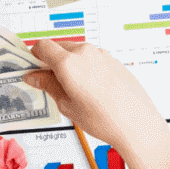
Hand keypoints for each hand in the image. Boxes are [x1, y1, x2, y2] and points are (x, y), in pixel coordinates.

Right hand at [25, 40, 169, 168]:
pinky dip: (85, 66)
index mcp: (69, 62)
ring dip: (69, 63)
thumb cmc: (104, 118)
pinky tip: (90, 88)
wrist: (136, 122)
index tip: (32, 68)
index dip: (34, 57)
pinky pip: (92, 57)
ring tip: (72, 89)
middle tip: (49, 81)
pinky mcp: (113, 60)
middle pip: (59, 46)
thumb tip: (34, 77)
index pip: (42, 46)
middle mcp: (85, 53)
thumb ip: (48, 86)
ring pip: (77, 51)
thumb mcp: (67, 105)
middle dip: (51, 60)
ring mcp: (101, 55)